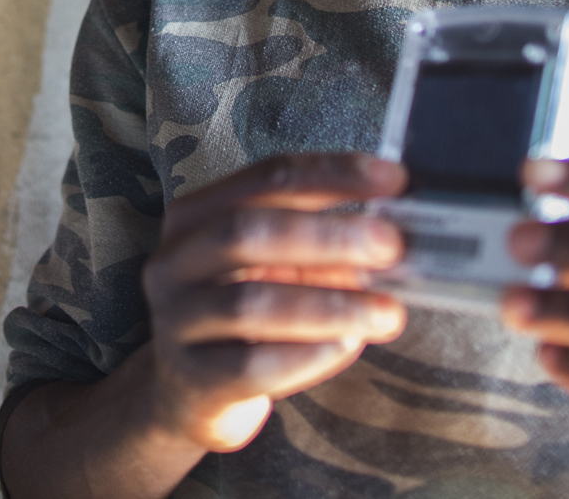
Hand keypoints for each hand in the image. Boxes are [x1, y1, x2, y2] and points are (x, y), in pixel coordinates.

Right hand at [140, 152, 406, 452]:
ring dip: (330, 304)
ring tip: (387, 312)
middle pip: (247, 231)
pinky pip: (251, 366)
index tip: (394, 180)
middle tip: (391, 246)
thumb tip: (390, 237)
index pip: (267, 178)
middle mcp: (174, 261)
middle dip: (327, 235)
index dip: (332, 174)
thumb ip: (320, 247)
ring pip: (249, 303)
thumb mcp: (273, 269)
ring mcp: (175, 321)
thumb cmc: (244, 317)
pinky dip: (306, 355)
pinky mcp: (192, 379)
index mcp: (196, 216)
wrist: (189, 394)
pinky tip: (347, 346)